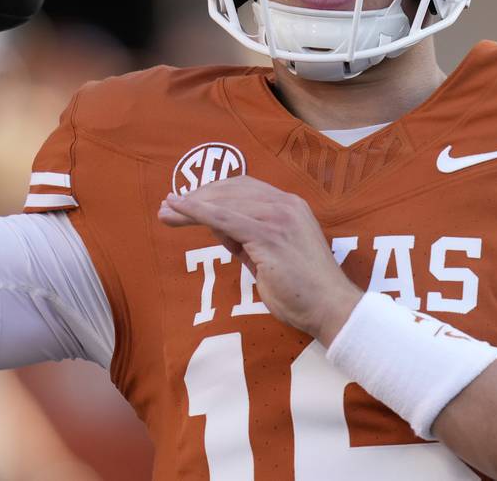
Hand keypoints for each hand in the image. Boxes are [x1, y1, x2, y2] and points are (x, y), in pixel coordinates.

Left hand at [159, 176, 362, 344]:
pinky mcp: (269, 235)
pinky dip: (199, 211)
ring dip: (191, 204)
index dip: (214, 191)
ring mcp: (278, 218)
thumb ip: (247, 240)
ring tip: (166, 211)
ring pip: (225, 202)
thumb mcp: (270, 258)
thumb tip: (218, 228)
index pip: (246, 188)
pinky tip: (180, 210)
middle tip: (168, 206)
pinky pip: (225, 218)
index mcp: (290, 206)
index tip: (189, 200)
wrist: (331, 308)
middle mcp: (286, 205)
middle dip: (197, 195)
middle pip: (232, 189)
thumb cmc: (303, 291)